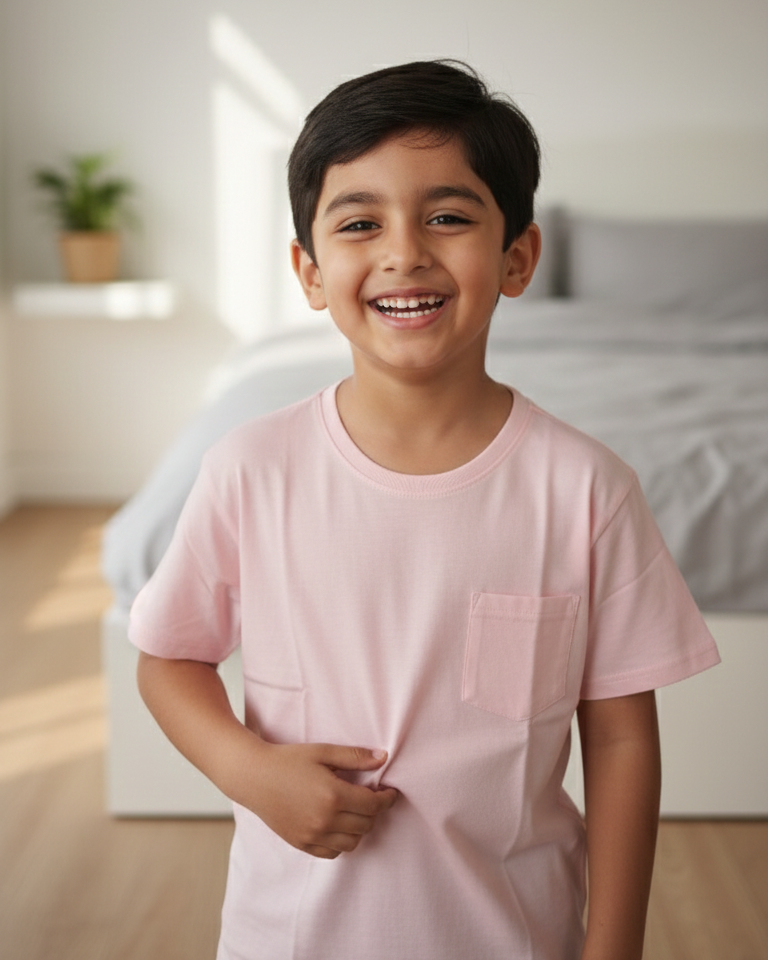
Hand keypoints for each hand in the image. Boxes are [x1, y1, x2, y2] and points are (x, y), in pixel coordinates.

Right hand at [239, 741, 398, 858]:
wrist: (254, 777)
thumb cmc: (289, 760)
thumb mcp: (323, 752)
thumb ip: (355, 757)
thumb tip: (383, 759)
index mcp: (333, 795)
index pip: (374, 805)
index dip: (387, 799)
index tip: (390, 793)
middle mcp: (325, 820)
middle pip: (366, 825)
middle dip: (374, 812)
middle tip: (372, 798)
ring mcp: (312, 835)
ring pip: (353, 842)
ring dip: (360, 828)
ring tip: (355, 811)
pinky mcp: (301, 844)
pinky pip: (333, 853)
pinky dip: (341, 842)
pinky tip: (338, 825)